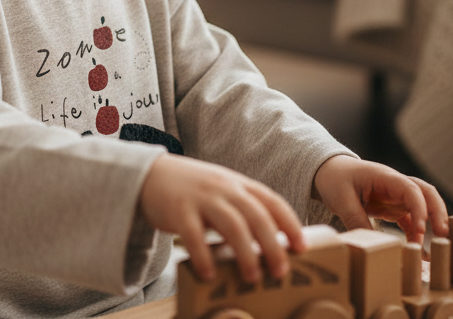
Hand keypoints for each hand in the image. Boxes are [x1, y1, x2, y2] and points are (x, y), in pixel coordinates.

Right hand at [139, 154, 304, 283]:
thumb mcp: (222, 191)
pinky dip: (204, 256)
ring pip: (231, 225)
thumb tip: (271, 243)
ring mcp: (201, 197)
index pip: (272, 201)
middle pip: (256, 216)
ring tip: (252, 277)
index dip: (290, 224)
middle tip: (281, 272)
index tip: (303, 247)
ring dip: (246, 253)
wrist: (150, 174)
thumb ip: (243, 209)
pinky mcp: (178, 210)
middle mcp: (224, 188)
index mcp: (238, 184)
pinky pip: (194, 235)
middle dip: (273, 245)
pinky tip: (209, 275)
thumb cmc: (192, 189)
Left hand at [312, 155, 448, 246]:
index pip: (410, 189)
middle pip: (426, 193)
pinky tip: (417, 249)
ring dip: (430, 224)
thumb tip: (373, 244)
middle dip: (438, 212)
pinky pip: (410, 219)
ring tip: (432, 247)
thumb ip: (357, 220)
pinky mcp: (392, 207)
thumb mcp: (342, 199)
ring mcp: (395, 196)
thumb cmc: (334, 179)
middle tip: (443, 234)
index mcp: (384, 177)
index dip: (419, 208)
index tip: (421, 229)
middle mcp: (395, 184)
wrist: (327, 172)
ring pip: (422, 207)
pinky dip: (416, 233)